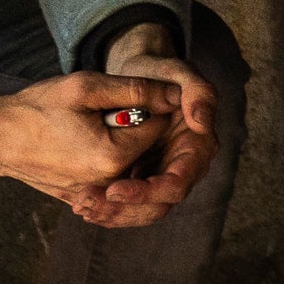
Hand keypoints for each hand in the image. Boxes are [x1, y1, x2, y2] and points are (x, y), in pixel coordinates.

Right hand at [0, 68, 189, 225]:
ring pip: (133, 163)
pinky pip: (114, 180)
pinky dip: (109, 160)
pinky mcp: (85, 198)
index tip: (124, 96)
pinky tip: (87, 143)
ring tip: (91, 126)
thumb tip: (176, 96)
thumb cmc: (35, 108)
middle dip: (138, 125)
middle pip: (149, 148)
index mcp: (113, 156)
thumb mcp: (85, 88)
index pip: (160, 125)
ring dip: (124, 141)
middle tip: (104, 111)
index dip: (148, 103)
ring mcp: (97, 195)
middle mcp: (109, 184)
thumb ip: (136, 91)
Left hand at [96, 20, 222, 217]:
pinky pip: (127, 205)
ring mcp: (161, 173)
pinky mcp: (141, 176)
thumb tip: (202, 123)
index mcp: (197, 147)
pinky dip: (106, 208)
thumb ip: (197, 92)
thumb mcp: (176, 71)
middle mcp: (182, 166)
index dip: (149, 191)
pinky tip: (81, 203)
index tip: (114, 190)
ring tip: (81, 206)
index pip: (178, 182)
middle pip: (158, 205)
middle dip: (124, 211)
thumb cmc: (156, 69)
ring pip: (142, 211)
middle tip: (87, 205)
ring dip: (112, 214)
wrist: (134, 74)